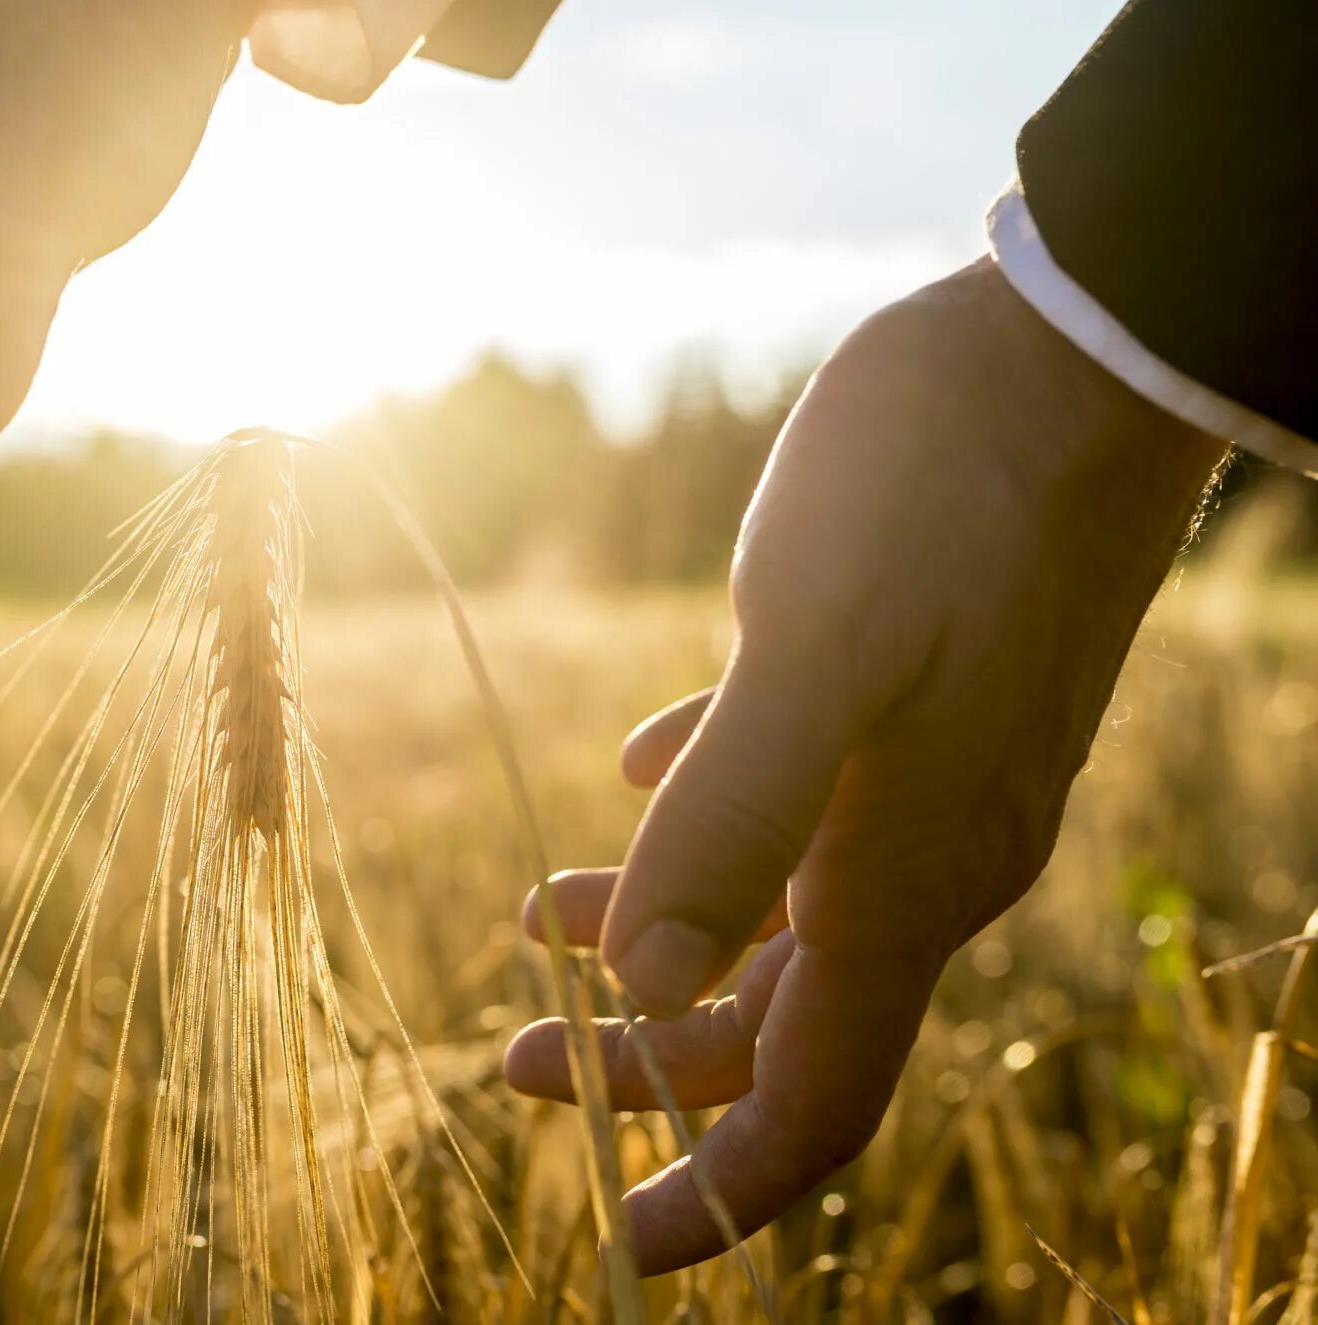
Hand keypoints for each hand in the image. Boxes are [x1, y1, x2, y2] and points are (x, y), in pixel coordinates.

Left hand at [502, 258, 1223, 1271]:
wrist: (1076, 354)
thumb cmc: (942, 488)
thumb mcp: (816, 653)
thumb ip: (731, 822)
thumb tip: (648, 996)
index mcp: (903, 874)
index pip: (813, 1095)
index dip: (718, 1186)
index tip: (615, 1244)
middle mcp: (927, 851)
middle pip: (778, 1019)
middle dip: (646, 1059)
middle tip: (513, 1060)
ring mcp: (929, 771)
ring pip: (781, 909)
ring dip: (660, 929)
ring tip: (538, 915)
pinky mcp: (919, 688)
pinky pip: (798, 798)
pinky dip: (707, 814)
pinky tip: (639, 774)